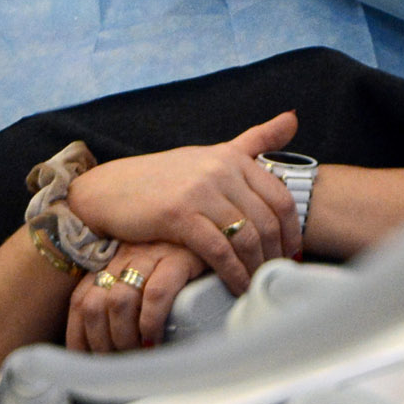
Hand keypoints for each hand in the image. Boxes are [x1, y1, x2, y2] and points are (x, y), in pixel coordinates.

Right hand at [66, 112, 302, 289]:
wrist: (109, 191)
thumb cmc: (164, 177)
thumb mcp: (211, 154)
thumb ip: (254, 140)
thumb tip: (294, 117)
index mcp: (232, 157)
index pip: (279, 196)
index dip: (292, 229)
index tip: (293, 253)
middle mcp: (220, 170)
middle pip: (267, 220)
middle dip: (277, 253)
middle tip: (277, 275)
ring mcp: (200, 191)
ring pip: (246, 236)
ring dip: (256, 267)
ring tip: (258, 284)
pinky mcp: (179, 215)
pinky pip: (219, 250)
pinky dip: (233, 273)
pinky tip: (236, 286)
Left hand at [66, 243, 203, 351]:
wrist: (223, 232)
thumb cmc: (187, 263)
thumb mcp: (151, 276)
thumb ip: (131, 299)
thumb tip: (113, 345)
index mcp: (114, 262)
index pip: (80, 301)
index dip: (78, 335)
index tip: (87, 360)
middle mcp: (126, 257)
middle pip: (93, 304)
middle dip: (101, 341)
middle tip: (118, 362)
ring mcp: (151, 255)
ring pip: (118, 301)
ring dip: (124, 337)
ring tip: (138, 354)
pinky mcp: (178, 258)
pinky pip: (156, 294)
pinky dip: (151, 322)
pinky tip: (156, 337)